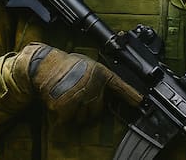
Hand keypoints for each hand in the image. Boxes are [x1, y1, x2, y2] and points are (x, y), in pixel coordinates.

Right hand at [13, 42, 140, 124]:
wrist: (45, 65)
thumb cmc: (65, 65)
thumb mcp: (87, 65)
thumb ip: (98, 77)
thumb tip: (108, 91)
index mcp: (100, 73)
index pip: (120, 86)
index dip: (131, 96)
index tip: (141, 102)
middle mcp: (93, 85)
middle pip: (98, 111)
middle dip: (88, 109)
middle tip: (77, 98)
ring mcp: (81, 96)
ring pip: (84, 118)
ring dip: (76, 114)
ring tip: (68, 98)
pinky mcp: (67, 105)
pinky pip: (69, 119)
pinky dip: (63, 117)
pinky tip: (59, 103)